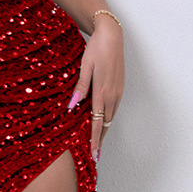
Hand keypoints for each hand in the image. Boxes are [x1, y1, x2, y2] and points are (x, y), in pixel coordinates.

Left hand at [68, 19, 123, 161]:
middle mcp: (112, 95)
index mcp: (102, 92)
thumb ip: (80, 88)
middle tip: (94, 156)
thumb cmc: (96, 49)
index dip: (94, 140)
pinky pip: (113, 108)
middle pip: (106, 124)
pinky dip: (107, 119)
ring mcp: (118, 92)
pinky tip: (102, 122)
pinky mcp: (120, 88)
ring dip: (103, 130)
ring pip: (110, 117)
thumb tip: (72, 107)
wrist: (112, 35)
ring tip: (96, 143)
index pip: (97, 122)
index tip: (93, 154)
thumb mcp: (84, 67)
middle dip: (99, 140)